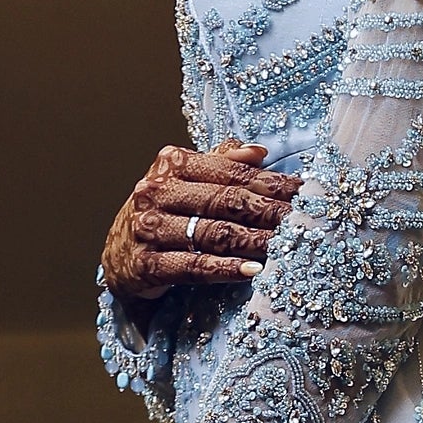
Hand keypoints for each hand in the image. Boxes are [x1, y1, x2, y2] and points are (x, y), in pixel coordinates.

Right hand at [102, 139, 296, 314]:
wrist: (118, 255)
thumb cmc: (164, 214)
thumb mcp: (186, 182)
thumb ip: (221, 164)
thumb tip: (259, 151)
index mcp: (171, 164)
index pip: (230, 172)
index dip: (271, 182)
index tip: (304, 192)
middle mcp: (156, 191)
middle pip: (224, 201)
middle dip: (268, 211)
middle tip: (303, 220)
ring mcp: (148, 228)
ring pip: (211, 233)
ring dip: (253, 241)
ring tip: (285, 246)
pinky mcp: (144, 264)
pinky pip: (192, 267)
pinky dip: (224, 269)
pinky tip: (252, 271)